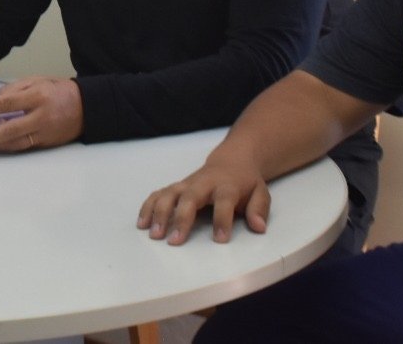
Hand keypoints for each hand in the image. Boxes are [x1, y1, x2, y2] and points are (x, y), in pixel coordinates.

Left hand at [0, 75, 81, 151]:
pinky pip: (22, 146)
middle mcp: (40, 117)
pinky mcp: (45, 144)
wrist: (86, 108)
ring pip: (15, 143)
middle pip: (9, 129)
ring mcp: (43, 133)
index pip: (7, 104)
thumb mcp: (37, 80)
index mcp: (38, 96)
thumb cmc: (58, 90)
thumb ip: (15, 89)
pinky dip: (7, 146)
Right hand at [137, 157, 270, 244]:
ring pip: (169, 194)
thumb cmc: (246, 183)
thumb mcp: (261, 193)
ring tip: (153, 234)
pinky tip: (142, 223)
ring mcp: (187, 184)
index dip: (222, 220)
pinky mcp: (177, 187)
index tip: (219, 240)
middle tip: (173, 241)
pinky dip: (148, 206)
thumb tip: (258, 227)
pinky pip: (158, 194)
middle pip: (189, 197)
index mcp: (227, 186)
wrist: (232, 161)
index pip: (224, 201)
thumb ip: (259, 209)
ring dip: (159, 213)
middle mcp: (203, 184)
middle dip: (180, 218)